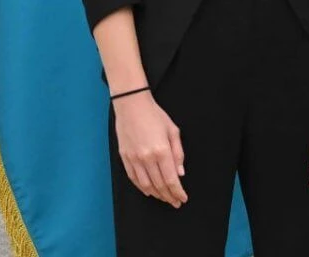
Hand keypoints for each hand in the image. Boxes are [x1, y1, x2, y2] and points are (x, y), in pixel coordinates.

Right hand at [113, 91, 186, 207]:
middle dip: (169, 196)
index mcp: (161, 151)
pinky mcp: (125, 158)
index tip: (183, 198)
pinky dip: (142, 188)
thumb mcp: (173, 131)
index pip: (171, 179)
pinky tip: (149, 191)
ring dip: (157, 195)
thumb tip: (180, 174)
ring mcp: (134, 159)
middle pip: (159, 185)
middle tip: (176, 202)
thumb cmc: (155, 116)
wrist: (131, 106)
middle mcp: (147, 158)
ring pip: (146, 185)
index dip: (178, 192)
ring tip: (165, 198)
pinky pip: (134, 179)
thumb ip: (178, 153)